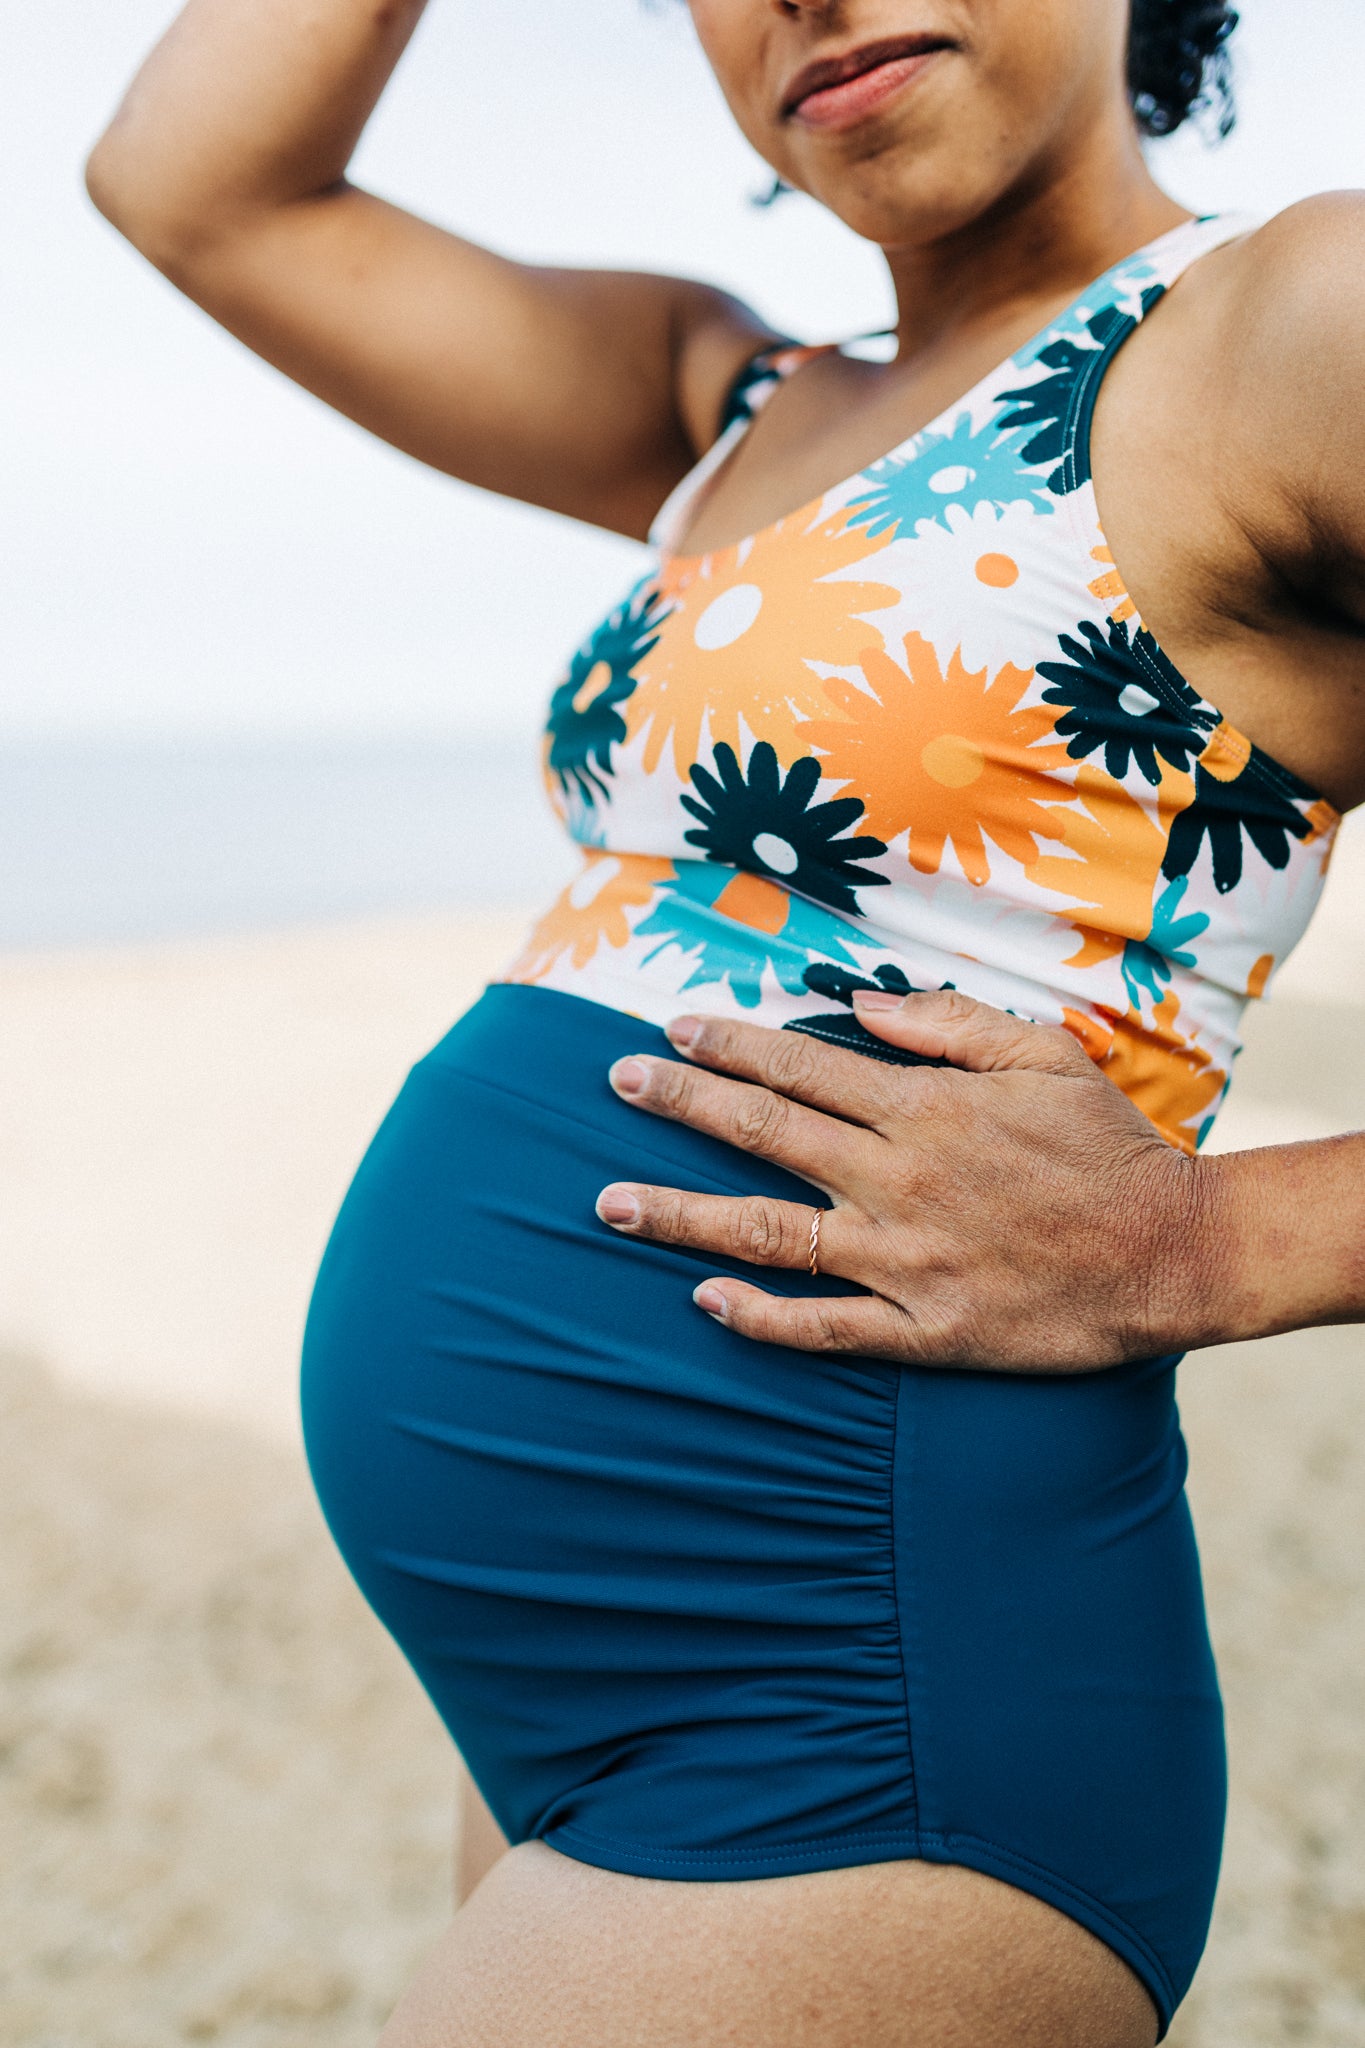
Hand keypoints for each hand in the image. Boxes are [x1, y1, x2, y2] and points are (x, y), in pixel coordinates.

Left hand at [595, 989, 1227, 1372]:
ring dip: (682, 1216)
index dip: (727, 1044)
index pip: (799, 1067)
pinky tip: (703, 1304)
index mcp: (922, 1108)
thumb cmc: (1107, 1148)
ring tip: (610, 1204)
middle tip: (614, 1083)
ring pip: (766, 1234)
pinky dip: (759, 1318)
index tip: (671, 1027)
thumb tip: (860, 1004)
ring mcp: (902, 1259)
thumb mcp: (1041, 1054)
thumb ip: (947, 1024)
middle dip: (680, 1103)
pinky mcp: (923, 1328)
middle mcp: (896, 1179)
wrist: (1172, 1254)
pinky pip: (823, 1328)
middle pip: (762, 1135)